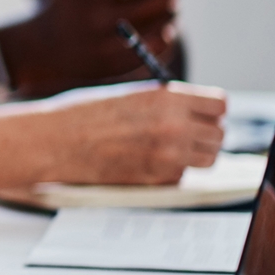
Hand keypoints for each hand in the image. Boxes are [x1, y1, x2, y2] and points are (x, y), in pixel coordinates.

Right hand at [0, 0, 187, 97]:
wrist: (42, 48)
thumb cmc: (68, 2)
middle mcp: (101, 17)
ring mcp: (111, 45)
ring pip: (167, 20)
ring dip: (169, 7)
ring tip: (162, 2)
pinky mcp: (121, 65)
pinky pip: (161, 45)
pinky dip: (165, 31)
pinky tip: (158, 25)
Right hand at [48, 82, 225, 183]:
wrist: (55, 142)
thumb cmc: (83, 114)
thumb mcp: (128, 94)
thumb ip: (164, 102)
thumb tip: (191, 111)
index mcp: (166, 98)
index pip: (220, 105)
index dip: (211, 109)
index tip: (202, 113)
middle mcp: (174, 127)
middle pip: (219, 134)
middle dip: (205, 133)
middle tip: (185, 132)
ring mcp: (169, 156)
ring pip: (208, 159)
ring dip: (194, 154)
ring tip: (169, 147)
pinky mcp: (159, 180)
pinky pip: (182, 175)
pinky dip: (171, 170)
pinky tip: (145, 160)